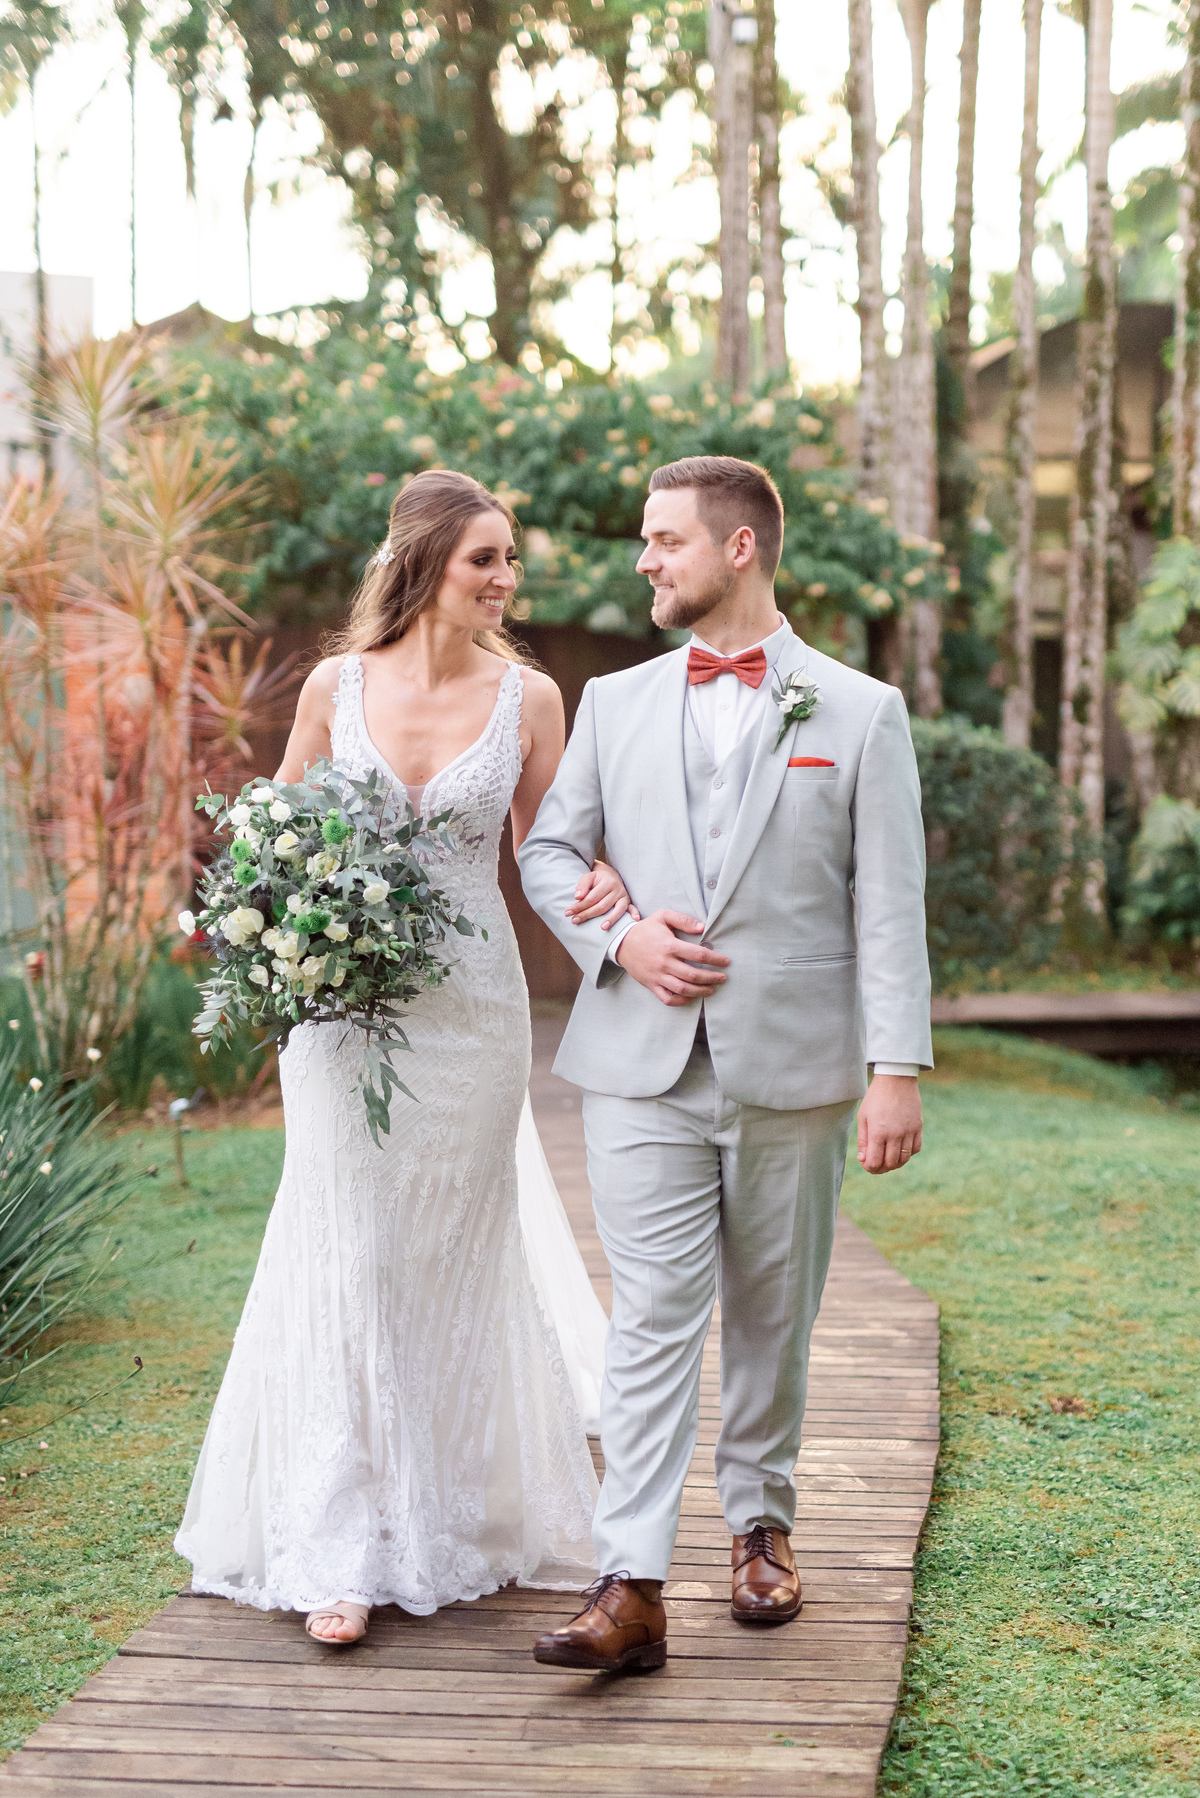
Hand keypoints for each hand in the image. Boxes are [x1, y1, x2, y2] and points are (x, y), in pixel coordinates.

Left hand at [565, 860, 640, 930]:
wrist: (611, 875)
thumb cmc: (597, 878)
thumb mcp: (588, 877)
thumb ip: (582, 886)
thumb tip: (577, 897)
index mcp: (607, 882)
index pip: (591, 898)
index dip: (579, 906)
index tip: (568, 913)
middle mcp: (617, 889)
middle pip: (602, 906)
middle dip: (587, 914)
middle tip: (574, 921)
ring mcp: (624, 896)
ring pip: (617, 910)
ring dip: (611, 919)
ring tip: (602, 928)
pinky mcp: (628, 901)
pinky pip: (632, 908)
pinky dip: (634, 913)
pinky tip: (634, 920)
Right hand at [613, 910, 729, 1006]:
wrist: (621, 943)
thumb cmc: (645, 930)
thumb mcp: (662, 916)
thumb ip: (683, 919)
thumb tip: (702, 927)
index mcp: (669, 946)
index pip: (697, 954)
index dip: (715, 959)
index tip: (726, 962)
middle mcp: (664, 963)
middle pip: (693, 975)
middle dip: (712, 977)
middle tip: (723, 978)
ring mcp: (657, 976)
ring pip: (683, 989)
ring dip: (700, 991)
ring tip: (712, 989)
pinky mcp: (651, 985)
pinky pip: (668, 998)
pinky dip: (681, 1001)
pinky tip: (691, 997)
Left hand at [856, 1074, 921, 1173]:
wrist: (896, 1079)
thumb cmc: (876, 1097)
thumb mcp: (863, 1117)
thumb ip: (863, 1140)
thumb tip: (863, 1160)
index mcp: (878, 1132)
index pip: (875, 1162)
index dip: (870, 1168)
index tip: (867, 1164)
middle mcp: (895, 1134)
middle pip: (891, 1163)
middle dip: (882, 1168)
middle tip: (877, 1164)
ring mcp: (908, 1131)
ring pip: (904, 1159)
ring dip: (895, 1163)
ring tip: (888, 1158)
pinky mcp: (918, 1127)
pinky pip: (916, 1148)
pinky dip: (908, 1153)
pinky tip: (900, 1149)